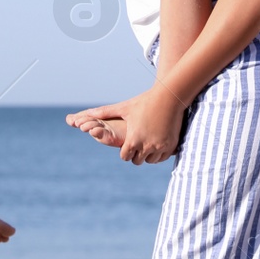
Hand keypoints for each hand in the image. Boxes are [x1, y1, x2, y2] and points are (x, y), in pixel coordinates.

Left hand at [70, 85, 184, 164]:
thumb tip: (88, 112)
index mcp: (133, 140)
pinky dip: (159, 153)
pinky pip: (162, 157)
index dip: (125, 151)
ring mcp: (160, 147)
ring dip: (148, 155)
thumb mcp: (125, 108)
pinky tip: (157, 143)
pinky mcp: (171, 146)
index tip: (128, 144)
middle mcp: (146, 146)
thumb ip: (106, 112)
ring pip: (150, 160)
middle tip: (138, 144)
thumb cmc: (145, 102)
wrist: (170, 97)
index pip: (125, 157)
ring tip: (147, 143)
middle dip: (136, 154)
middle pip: (137, 161)